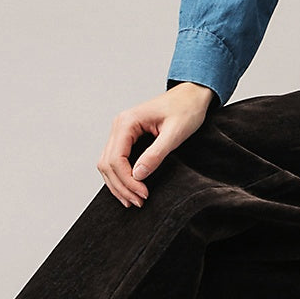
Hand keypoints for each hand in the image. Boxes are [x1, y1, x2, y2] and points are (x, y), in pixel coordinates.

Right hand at [97, 82, 215, 207]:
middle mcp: (119, 126)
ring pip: (108, 164)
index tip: (144, 194)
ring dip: (118, 184)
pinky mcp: (127, 137)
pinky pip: (115, 160)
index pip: (116, 159)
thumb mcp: (175, 133)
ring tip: (133, 200)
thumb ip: (156, 154)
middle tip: (138, 202)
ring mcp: (121, 131)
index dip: (127, 181)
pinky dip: (120, 176)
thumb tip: (138, 175)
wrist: (192, 95)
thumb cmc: (186, 109)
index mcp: (127, 122)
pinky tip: (130, 188)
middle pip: (107, 164)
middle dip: (121, 186)